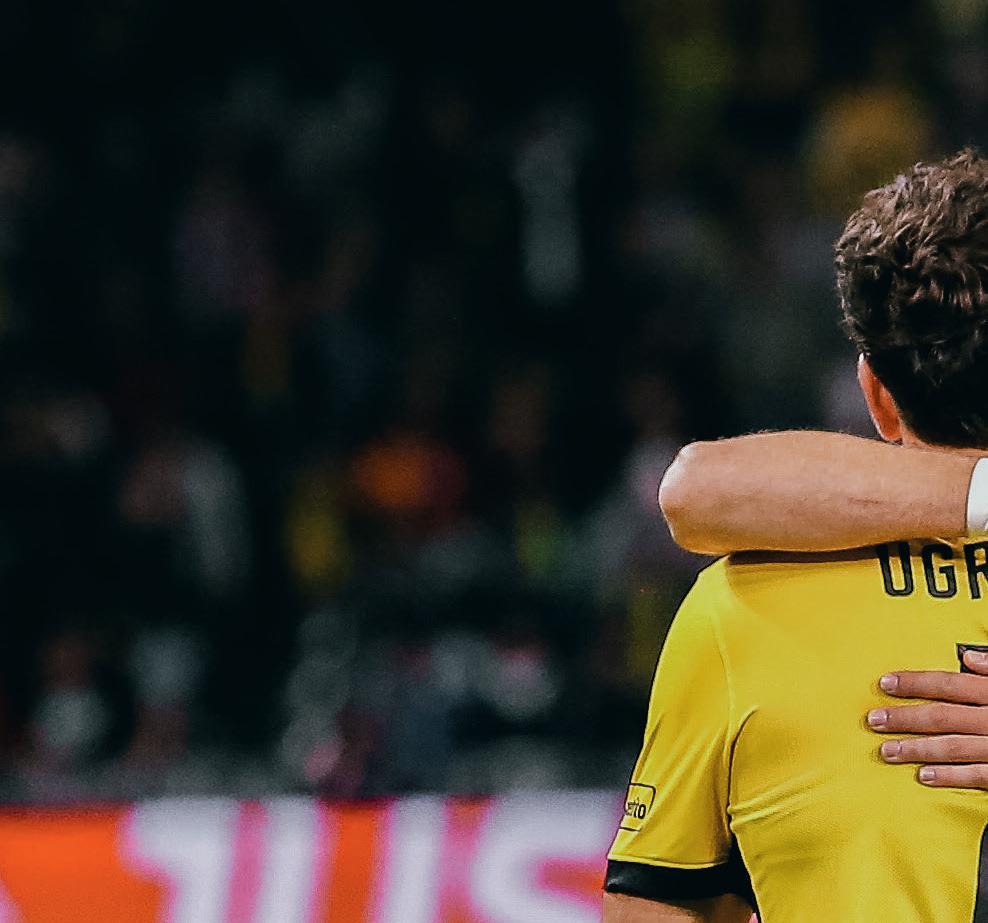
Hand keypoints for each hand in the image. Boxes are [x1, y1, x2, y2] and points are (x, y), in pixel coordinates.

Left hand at [868, 649, 987, 787]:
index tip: (886, 683)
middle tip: (873, 720)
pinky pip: (977, 776)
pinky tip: (923, 775)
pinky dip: (948, 776)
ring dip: (916, 749)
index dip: (915, 682)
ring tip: (887, 750)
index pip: (949, 684)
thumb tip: (967, 658)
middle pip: (942, 716)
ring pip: (952, 747)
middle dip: (904, 718)